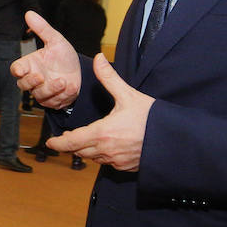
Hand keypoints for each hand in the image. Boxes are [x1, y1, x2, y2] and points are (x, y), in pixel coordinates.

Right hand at [10, 11, 80, 108]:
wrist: (80, 71)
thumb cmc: (63, 56)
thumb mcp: (56, 40)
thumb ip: (42, 28)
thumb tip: (29, 13)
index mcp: (29, 64)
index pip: (16, 69)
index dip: (17, 70)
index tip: (22, 69)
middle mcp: (33, 79)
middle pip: (23, 85)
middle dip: (32, 82)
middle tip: (41, 76)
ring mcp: (41, 92)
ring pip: (39, 95)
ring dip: (51, 89)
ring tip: (63, 81)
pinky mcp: (52, 101)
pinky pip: (53, 102)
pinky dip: (63, 95)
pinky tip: (71, 87)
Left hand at [47, 54, 153, 171]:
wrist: (174, 138)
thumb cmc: (151, 117)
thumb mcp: (128, 95)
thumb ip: (109, 78)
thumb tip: (98, 59)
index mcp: (102, 133)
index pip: (72, 142)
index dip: (59, 143)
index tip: (51, 143)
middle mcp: (107, 150)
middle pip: (80, 151)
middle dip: (72, 144)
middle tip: (67, 138)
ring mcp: (116, 161)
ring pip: (93, 158)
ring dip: (87, 150)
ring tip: (86, 140)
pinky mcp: (126, 167)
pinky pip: (108, 163)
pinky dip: (103, 156)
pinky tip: (107, 146)